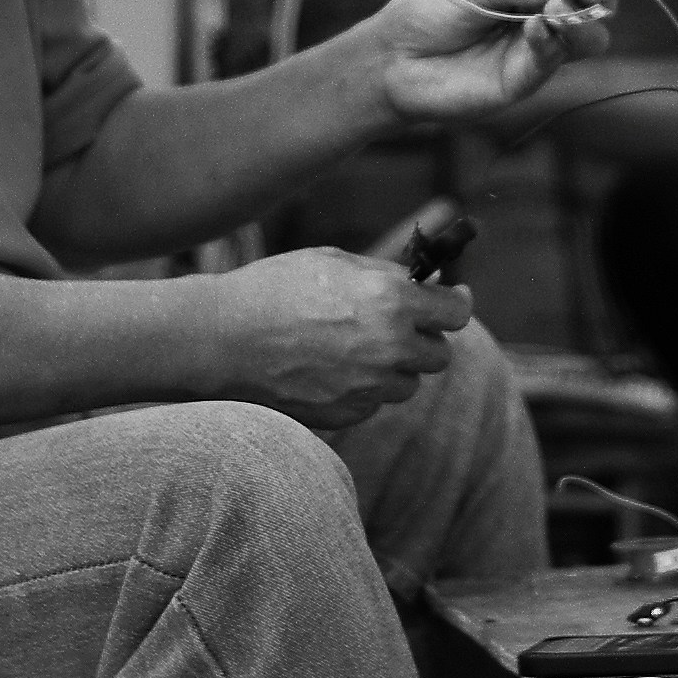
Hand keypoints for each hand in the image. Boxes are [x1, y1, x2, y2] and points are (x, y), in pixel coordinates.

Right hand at [213, 245, 477, 440]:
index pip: (456, 313)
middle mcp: (389, 349)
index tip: (448, 301)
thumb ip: (385, 276)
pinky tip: (327, 368)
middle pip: (438, 355)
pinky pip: (373, 403)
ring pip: (406, 383)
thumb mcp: (333, 262)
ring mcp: (368, 388)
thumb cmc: (273, 289)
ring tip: (349, 347)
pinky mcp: (346, 415)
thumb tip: (424, 286)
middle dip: (422, 338)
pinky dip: (361, 388)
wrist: (221, 339)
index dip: (453, 304)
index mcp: (392, 302)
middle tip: (396, 325)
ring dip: (392, 367)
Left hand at [366, 0, 618, 131]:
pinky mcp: (523, 79)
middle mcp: (537, 14)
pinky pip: (554, 60)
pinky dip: (551, 40)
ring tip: (558, 9)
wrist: (394, 59)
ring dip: (583, 20)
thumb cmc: (428, 13)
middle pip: (591, 5)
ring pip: (587, 38)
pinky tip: (533, 27)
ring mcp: (534, 48)